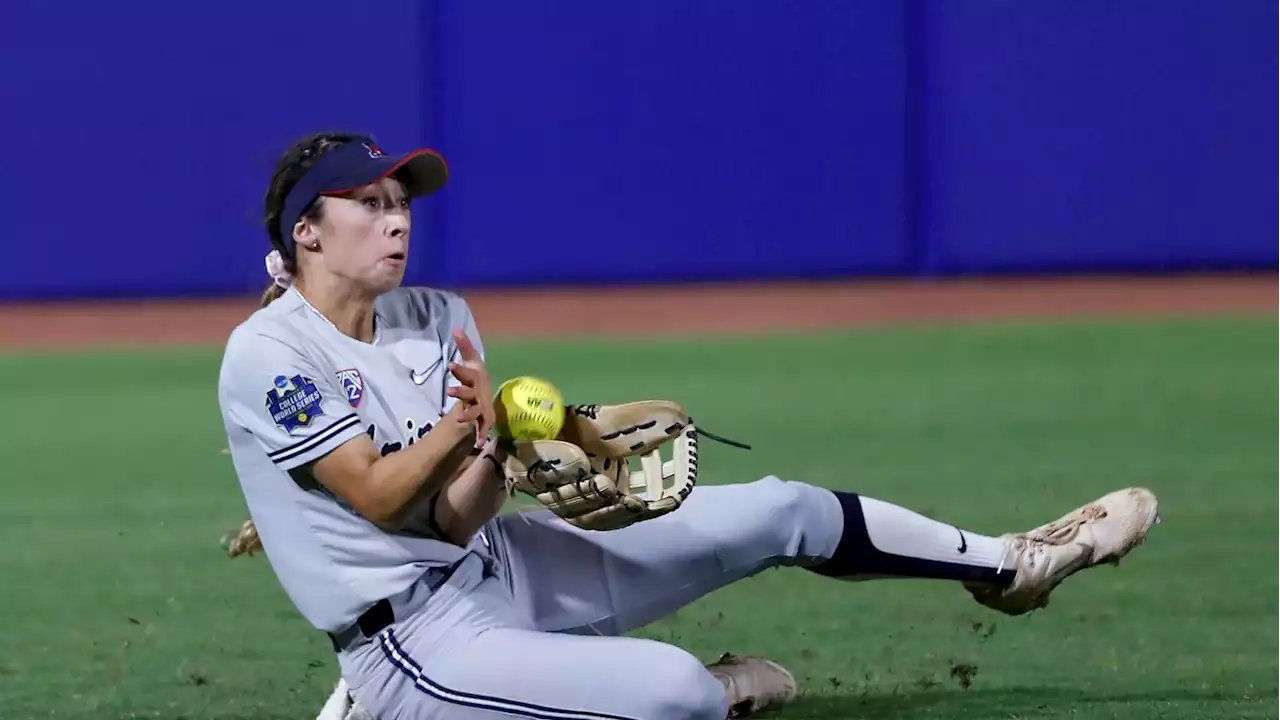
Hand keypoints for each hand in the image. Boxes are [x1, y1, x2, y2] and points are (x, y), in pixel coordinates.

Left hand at [446, 329, 495, 446]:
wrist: (488, 398)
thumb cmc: (476, 379)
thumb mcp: (471, 362)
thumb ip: (465, 347)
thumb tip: (455, 328)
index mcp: (475, 379)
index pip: (467, 373)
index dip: (460, 370)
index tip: (450, 365)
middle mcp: (479, 393)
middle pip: (469, 392)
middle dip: (461, 392)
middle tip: (450, 391)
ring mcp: (481, 408)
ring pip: (474, 411)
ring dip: (468, 415)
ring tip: (459, 419)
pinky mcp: (483, 421)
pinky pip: (483, 429)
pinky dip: (482, 436)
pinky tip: (479, 444)